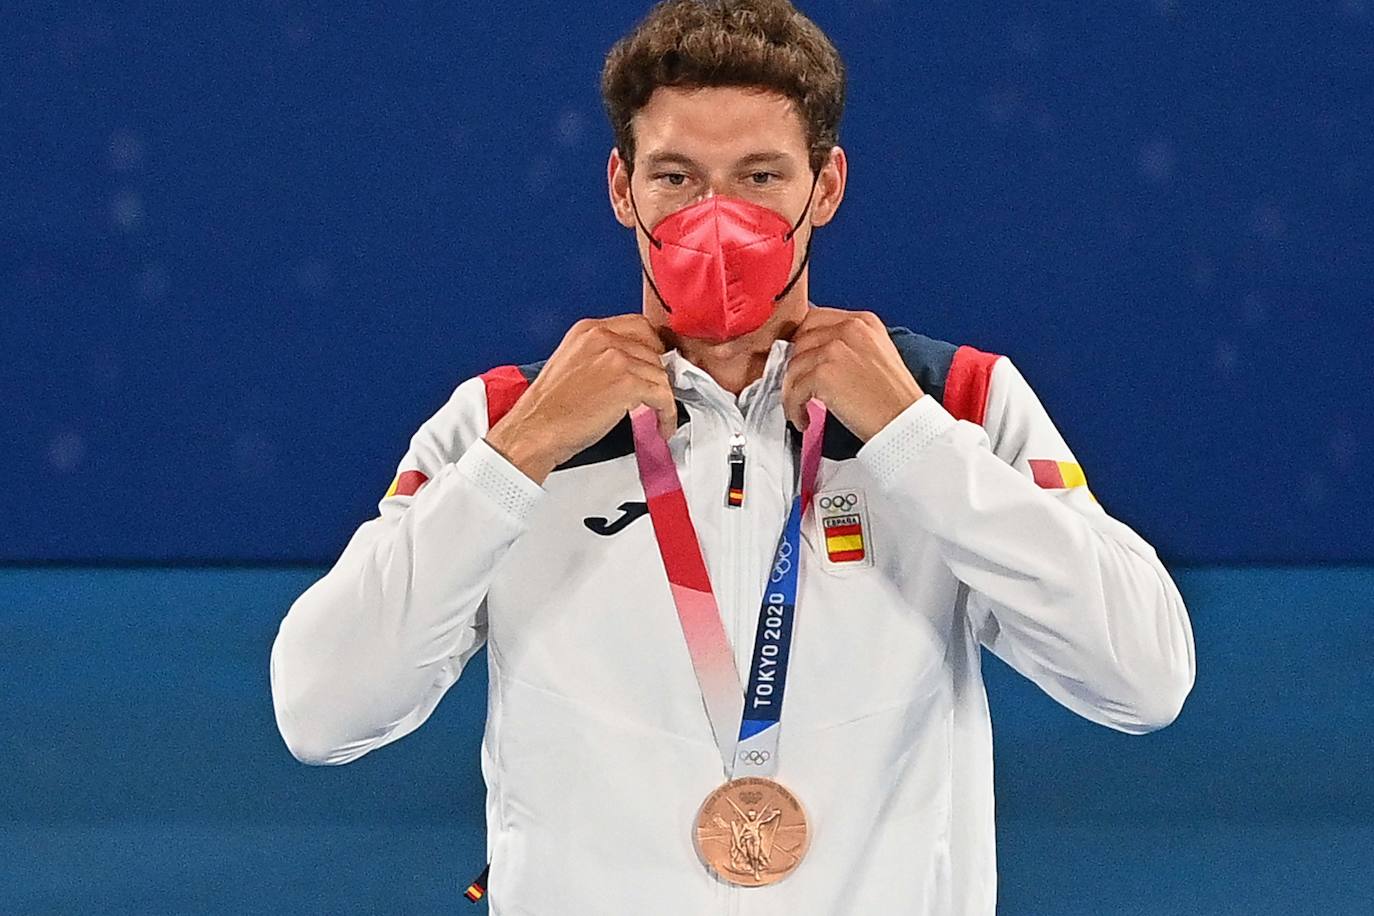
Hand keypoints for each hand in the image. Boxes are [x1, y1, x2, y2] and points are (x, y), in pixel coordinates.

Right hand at [486, 315, 676, 483]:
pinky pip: (663, 396)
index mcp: (588, 330)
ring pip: (661, 374)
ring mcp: (616, 359)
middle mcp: (603, 338)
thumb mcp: (571, 364)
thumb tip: (631, 366)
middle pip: (653, 350)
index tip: (658, 362)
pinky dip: (667, 414)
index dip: (654, 346)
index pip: (638, 326)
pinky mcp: (627, 383)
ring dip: (665, 398)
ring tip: (660, 415)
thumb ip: (600, 356)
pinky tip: (662, 426)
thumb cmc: (549, 407)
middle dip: (660, 374)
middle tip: (660, 393)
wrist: (534, 429)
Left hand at [782, 307, 924, 441]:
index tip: (801, 361)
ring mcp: (834, 349)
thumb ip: (849, 345)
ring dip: (792, 391)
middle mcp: (849, 329)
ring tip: (801, 408)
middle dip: (795, 365)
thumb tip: (814, 353)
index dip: (802, 342)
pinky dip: (794, 408)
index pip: (815, 319)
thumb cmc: (894, 398)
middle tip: (798, 386)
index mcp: (863, 321)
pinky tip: (804, 419)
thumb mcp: (877, 354)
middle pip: (800, 340)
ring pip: (793, 366)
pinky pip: (794, 390)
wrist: (905, 421)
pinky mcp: (824, 373)